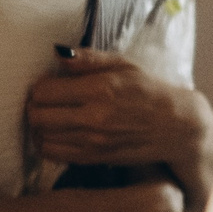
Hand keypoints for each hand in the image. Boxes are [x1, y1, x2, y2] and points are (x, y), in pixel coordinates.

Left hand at [26, 49, 204, 169]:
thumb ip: (88, 59)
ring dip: (40, 126)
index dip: (42, 86)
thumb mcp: (124, 65)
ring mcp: (93, 141)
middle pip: (36, 115)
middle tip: (47, 102)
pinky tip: (59, 133)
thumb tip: (57, 53)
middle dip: (36, 106)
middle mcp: (94, 117)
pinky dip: (47, 143)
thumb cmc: (149, 91)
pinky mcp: (93, 158)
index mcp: (101, 89)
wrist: (176, 127)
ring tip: (53, 117)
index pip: (43, 90)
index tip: (52, 85)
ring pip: (41, 135)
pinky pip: (52, 153)